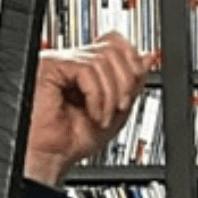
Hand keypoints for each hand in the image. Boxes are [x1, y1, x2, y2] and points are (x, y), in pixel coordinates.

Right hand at [24, 32, 155, 185]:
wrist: (55, 156)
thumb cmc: (75, 139)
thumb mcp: (117, 110)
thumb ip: (133, 83)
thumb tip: (148, 57)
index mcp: (88, 68)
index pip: (115, 41)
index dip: (131, 59)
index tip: (136, 85)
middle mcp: (73, 60)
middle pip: (112, 47)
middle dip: (126, 81)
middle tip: (121, 107)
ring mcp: (60, 62)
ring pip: (102, 59)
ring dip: (111, 95)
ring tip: (103, 117)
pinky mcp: (49, 67)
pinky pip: (85, 69)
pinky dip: (96, 95)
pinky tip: (92, 113)